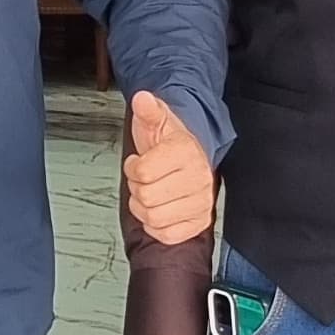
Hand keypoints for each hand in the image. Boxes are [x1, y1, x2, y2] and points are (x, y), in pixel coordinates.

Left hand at [121, 90, 216, 247]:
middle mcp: (199, 178)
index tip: (138, 162)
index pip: (142, 172)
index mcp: (186, 151)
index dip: (132, 168)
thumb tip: (142, 99)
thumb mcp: (156, 120)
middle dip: (136, 188)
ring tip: (150, 194)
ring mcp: (201, 202)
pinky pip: (167, 235)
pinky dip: (156, 226)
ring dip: (143, 208)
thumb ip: (147, 110)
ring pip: (154, 218)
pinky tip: (159, 209)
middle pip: (146, 197)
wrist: (188, 156)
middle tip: (144, 179)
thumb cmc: (169, 142)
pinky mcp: (199, 222)